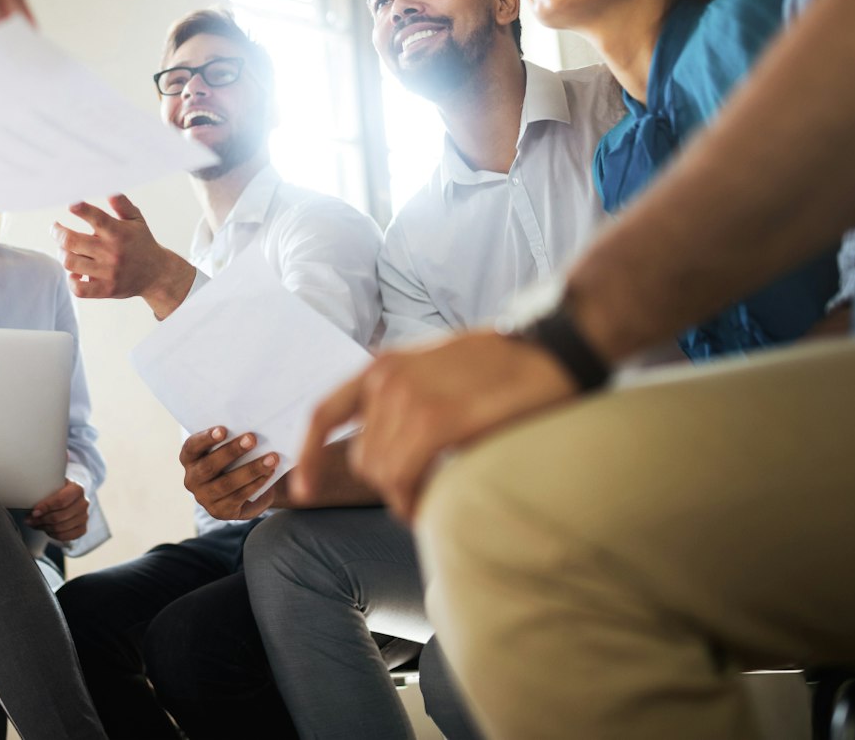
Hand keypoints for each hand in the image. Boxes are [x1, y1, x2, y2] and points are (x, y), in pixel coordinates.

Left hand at [25, 479, 88, 541]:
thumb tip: (26, 499)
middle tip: (30, 519)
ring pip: (61, 528)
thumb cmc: (57, 491)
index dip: (46, 507)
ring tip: (35, 524)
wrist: (68, 497)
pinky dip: (53, 535)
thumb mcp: (51, 485)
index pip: (61, 500)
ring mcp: (84, 517)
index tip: (34, 511)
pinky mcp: (82, 529)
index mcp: (77, 489)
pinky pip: (66, 537)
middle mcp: (83, 503)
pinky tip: (46, 530)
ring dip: (45, 528)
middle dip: (42, 520)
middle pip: (60, 516)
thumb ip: (43, 490)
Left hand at [53, 195, 194, 317]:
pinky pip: (79, 289)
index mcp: (118, 233)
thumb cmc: (142, 243)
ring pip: (70, 263)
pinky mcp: (106, 290)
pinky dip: (71, 281)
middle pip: (72, 241)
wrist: (157, 274)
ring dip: (62, 254)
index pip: (97, 218)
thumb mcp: (137, 220)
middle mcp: (112, 252)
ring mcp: (108, 273)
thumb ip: (122, 204)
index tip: (70, 204)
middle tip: (55, 228)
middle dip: (58, 232)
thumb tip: (109, 191)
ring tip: (64, 249)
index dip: (81, 209)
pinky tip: (74, 273)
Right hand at [180, 427, 277, 521]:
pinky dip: (256, 484)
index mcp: (189, 458)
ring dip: (251, 469)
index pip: (192, 446)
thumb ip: (233, 437)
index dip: (206, 438)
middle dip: (232, 451)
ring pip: (226, 483)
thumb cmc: (237, 458)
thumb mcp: (231, 447)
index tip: (223, 429)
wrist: (249, 486)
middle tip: (252, 439)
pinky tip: (269, 474)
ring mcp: (204, 498)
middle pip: (209, 466)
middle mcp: (192, 479)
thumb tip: (253, 425)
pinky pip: (238, 497)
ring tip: (271, 458)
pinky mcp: (220, 511)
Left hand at [295, 330, 578, 522]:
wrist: (551, 348)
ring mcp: (410, 398)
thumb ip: (405, 399)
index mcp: (383, 366)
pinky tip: (431, 506)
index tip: (302, 489)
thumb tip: (389, 445)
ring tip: (434, 496)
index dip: (308, 455)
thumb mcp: (436, 371)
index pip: (325, 413)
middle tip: (421, 492)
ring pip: (381, 473)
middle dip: (385, 483)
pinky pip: (403, 479)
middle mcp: (386, 378)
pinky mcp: (438, 420)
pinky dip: (412, 502)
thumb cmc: (502, 365)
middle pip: (360, 457)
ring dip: (403, 495)